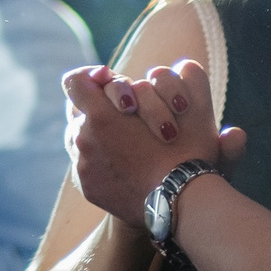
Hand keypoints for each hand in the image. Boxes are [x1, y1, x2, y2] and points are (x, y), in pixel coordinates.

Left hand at [63, 61, 243, 224]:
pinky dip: (101, 160)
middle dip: (98, 107)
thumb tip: (180, 65)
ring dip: (98, 133)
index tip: (110, 81)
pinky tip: (125, 163)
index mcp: (100, 115)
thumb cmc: (190, 155)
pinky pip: (86, 164)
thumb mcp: (195, 109)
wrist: (184, 206)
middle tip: (124, 113)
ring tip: (126, 139)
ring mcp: (82, 166)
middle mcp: (83, 139)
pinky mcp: (87, 188)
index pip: (75, 82)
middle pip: (78, 110)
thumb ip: (185, 80)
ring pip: (80, 137)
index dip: (92, 78)